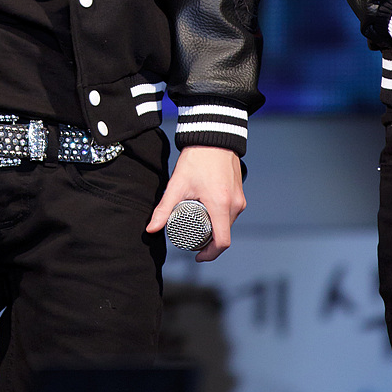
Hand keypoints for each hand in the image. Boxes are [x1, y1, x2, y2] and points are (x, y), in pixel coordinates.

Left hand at [146, 145, 244, 261]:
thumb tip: (151, 229)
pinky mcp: (239, 192)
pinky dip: (220, 217)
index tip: (197, 256)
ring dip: (214, 228)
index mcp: (221, 206)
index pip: (222, 242)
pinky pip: (231, 212)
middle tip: (191, 239)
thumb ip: (164, 208)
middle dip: (208, 241)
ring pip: (228, 223)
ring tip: (197, 224)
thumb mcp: (178, 185)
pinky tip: (207, 213)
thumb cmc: (196, 158)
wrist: (211, 136)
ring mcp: (239, 198)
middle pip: (223, 233)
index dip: (209, 254)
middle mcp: (235, 205)